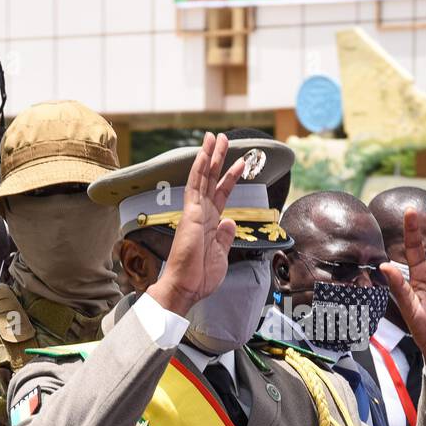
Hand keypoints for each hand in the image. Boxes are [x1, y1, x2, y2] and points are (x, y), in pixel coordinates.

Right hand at [148, 132, 244, 315]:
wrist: (186, 287)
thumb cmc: (200, 277)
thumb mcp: (221, 255)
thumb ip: (225, 237)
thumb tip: (230, 221)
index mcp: (210, 223)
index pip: (220, 193)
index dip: (229, 177)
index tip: (239, 163)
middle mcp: (202, 214)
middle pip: (211, 179)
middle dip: (218, 158)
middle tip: (223, 138)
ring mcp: (195, 212)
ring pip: (202, 177)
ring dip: (209, 156)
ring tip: (215, 137)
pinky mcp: (191, 214)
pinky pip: (195, 187)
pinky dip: (199, 169)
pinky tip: (204, 154)